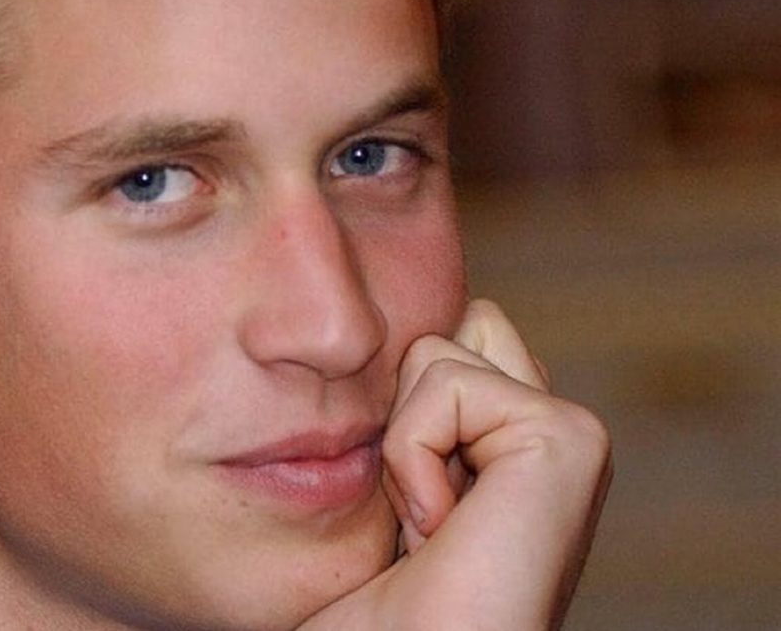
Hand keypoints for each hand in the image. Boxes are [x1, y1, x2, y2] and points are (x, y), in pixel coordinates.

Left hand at [299, 300, 611, 630]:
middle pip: (439, 330)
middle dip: (397, 410)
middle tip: (411, 512)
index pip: (434, 340)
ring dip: (401, 440)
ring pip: (435, 349)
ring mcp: (567, 436)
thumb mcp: (371, 486)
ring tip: (427, 527)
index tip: (395, 511)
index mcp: (508, 445)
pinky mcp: (569, 438)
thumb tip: (363, 329)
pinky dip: (413, 455)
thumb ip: (396, 409)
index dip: (386, 410)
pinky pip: (447, 381)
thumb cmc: (371, 607)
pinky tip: (441, 529)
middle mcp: (548, 435)